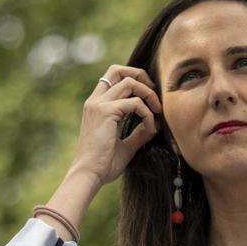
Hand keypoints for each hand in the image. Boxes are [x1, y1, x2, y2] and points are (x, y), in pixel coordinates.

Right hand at [69, 64, 162, 190]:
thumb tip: (156, 124)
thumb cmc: (104, 165)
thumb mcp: (126, 145)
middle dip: (141, 76)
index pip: (113, 77)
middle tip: (154, 95)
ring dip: (148, 94)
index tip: (148, 98)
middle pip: (118, 70)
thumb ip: (139, 132)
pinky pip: (135, 103)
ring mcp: (99, 105)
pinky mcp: (106, 112)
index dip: (134, 80)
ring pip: (129, 81)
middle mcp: (95, 101)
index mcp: (95, 106)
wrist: (89, 175)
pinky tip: (150, 127)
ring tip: (157, 111)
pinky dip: (147, 113)